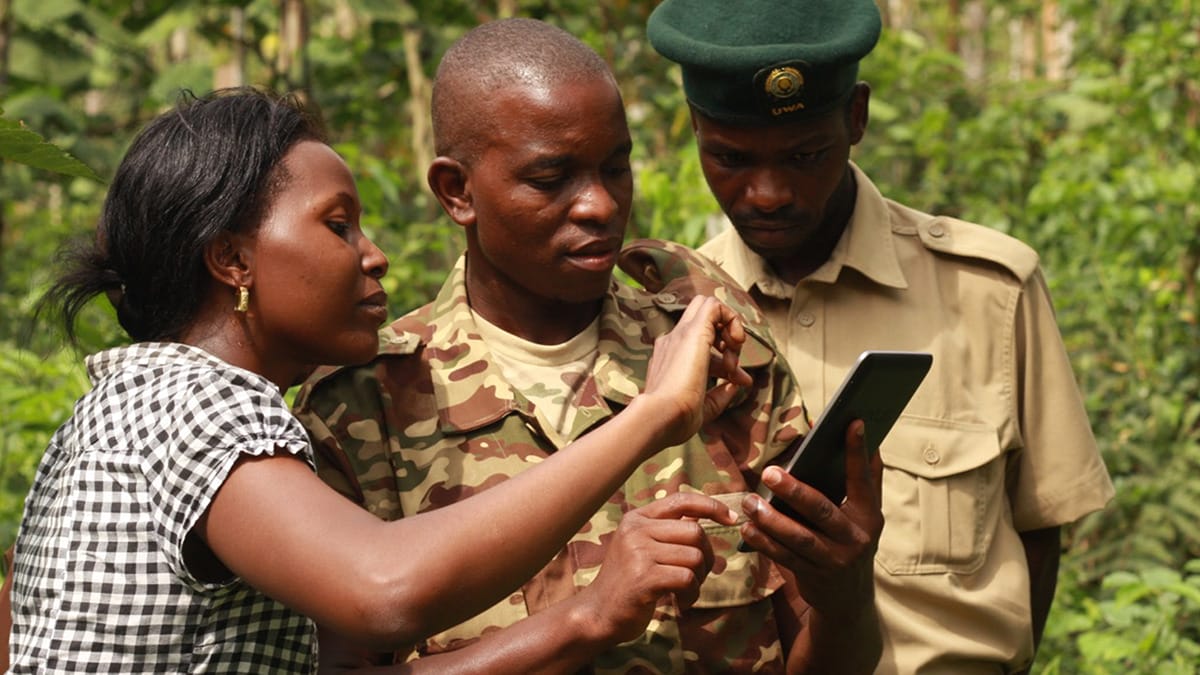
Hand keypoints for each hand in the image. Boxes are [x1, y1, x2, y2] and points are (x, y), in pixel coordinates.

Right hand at [574, 492, 737, 644]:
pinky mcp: (644, 577)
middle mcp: (636, 530)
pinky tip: (680, 603)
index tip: (731, 518)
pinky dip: (691, 594)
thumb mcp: (640, 547)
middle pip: (695, 532)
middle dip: (707, 557)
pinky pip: (687, 579)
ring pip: (694, 557)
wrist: (597, 613)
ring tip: (684, 592)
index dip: (712, 506)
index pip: (682, 500)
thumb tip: (704, 518)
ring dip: (698, 581)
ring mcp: (638, 553)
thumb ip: (666, 531)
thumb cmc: (627, 581)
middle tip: (698, 576)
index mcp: (637, 518)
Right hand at [640, 296, 752, 447]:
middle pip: (701, 316)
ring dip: (729, 327)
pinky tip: (736, 344)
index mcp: (671, 359)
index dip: (725, 361)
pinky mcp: (693, 330)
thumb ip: (719, 395)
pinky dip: (732, 319)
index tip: (736, 381)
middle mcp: (673, 342)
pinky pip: (715, 306)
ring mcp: (680, 334)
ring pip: (707, 305)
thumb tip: (735, 384)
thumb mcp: (704, 407)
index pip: (702, 347)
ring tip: (733, 359)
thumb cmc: (676, 418)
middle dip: (725, 334)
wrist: (661, 415)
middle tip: (733, 364)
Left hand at [739, 420, 882, 617]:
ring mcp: (835, 559)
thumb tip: (870, 439)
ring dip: (772, 520)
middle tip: (769, 473)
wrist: (849, 599)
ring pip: (800, 538)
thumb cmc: (851, 542)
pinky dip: (764, 542)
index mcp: (870, 515)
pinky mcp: (813, 576)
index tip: (852, 422)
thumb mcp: (866, 515)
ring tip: (750, 502)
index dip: (857, 452)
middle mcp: (856, 537)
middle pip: (823, 510)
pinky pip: (785, 557)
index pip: (863, 478)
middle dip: (795, 491)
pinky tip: (748, 528)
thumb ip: (866, 480)